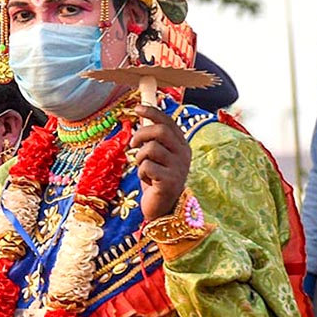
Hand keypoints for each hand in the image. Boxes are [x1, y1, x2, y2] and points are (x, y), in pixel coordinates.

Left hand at [130, 105, 190, 221]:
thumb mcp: (155, 156)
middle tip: (132, 144)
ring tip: (143, 168)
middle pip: (160, 131)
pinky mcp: (170, 181)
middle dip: (141, 134)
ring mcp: (179, 167)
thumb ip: (152, 138)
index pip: (168, 122)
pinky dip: (141, 173)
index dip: (152, 112)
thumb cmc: (156, 179)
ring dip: (139, 158)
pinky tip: (147, 181)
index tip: (136, 108)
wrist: (164, 207)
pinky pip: (147, 166)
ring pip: (151, 149)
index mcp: (181, 145)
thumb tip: (141, 114)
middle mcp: (183, 154)